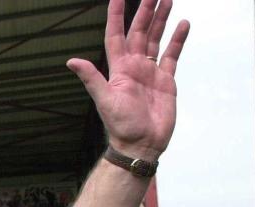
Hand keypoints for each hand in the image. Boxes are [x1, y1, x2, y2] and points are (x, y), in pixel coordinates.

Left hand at [66, 0, 189, 159]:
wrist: (141, 144)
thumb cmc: (121, 127)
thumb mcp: (104, 100)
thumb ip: (91, 79)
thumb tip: (71, 61)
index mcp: (118, 69)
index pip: (116, 35)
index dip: (116, 16)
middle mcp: (134, 67)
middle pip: (138, 32)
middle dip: (144, 11)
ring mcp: (150, 72)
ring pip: (155, 39)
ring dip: (161, 20)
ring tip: (167, 0)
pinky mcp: (166, 80)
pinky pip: (172, 54)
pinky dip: (178, 39)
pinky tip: (183, 25)